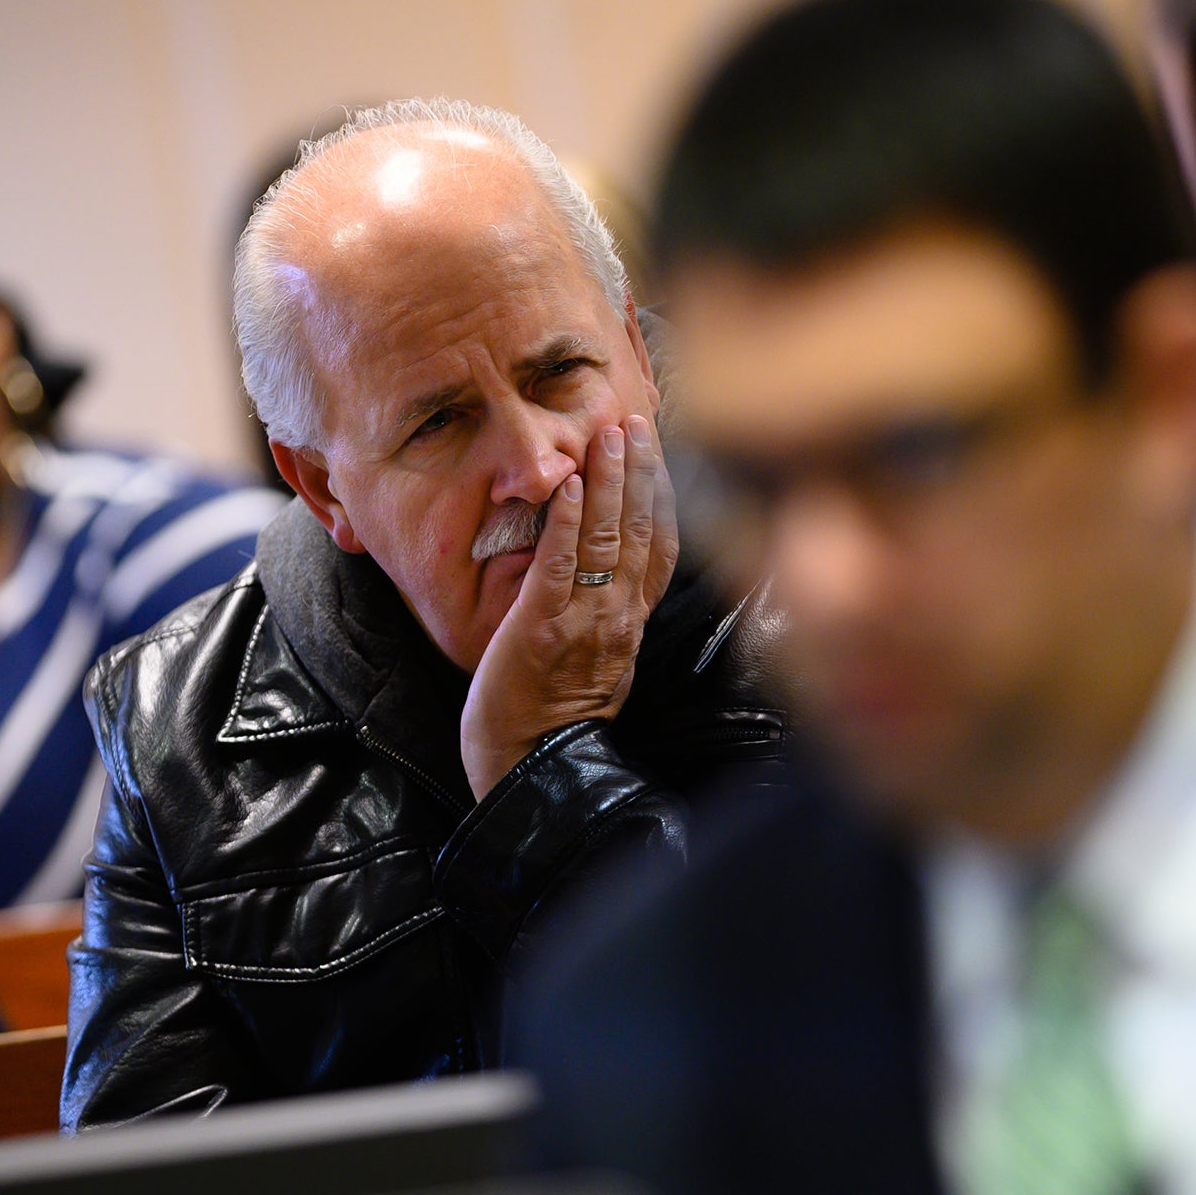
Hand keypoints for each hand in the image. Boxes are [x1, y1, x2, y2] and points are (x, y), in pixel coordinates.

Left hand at [460, 414, 678, 799]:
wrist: (532, 773)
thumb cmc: (552, 726)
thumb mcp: (598, 668)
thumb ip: (608, 622)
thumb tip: (610, 585)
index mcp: (630, 625)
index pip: (660, 549)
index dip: (663, 496)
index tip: (658, 452)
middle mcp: (618, 617)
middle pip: (642, 532)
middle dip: (640, 472)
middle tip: (635, 421)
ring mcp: (584, 620)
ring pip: (608, 539)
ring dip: (610, 481)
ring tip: (608, 433)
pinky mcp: (543, 627)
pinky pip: (561, 566)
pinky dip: (569, 522)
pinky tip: (571, 484)